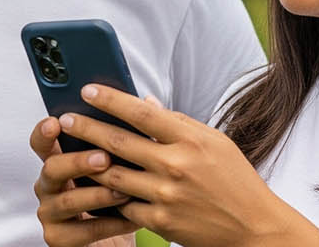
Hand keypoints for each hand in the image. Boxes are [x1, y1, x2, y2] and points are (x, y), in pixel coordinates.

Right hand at [29, 115, 138, 246]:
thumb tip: (149, 102)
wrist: (119, 233)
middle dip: (78, 161)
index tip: (56, 121)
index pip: (42, 141)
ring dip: (99, 194)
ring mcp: (51, 212)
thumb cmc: (118, 192)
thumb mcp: (121, 162)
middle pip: (52, 168)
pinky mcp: (59, 238)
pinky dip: (111, 224)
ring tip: (124, 191)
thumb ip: (127, 134)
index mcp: (59, 159)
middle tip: (104, 158)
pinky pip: (84, 230)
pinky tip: (132, 218)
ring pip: (68, 201)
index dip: (44, 131)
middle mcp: (49, 184)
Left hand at [60, 85, 318, 246]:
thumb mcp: (214, 141)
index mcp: (191, 139)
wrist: (254, 228)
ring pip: (114, 175)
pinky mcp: (161, 222)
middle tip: (64, 118)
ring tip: (70, 151)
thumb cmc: (235, 180)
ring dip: (89, 163)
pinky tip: (91, 186)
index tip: (87, 90)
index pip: (141, 112)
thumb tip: (145, 101)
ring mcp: (167, 195)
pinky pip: (124, 206)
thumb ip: (177, 122)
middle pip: (119, 142)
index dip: (110, 99)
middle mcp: (176, 164)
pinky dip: (108, 196)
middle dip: (86, 128)